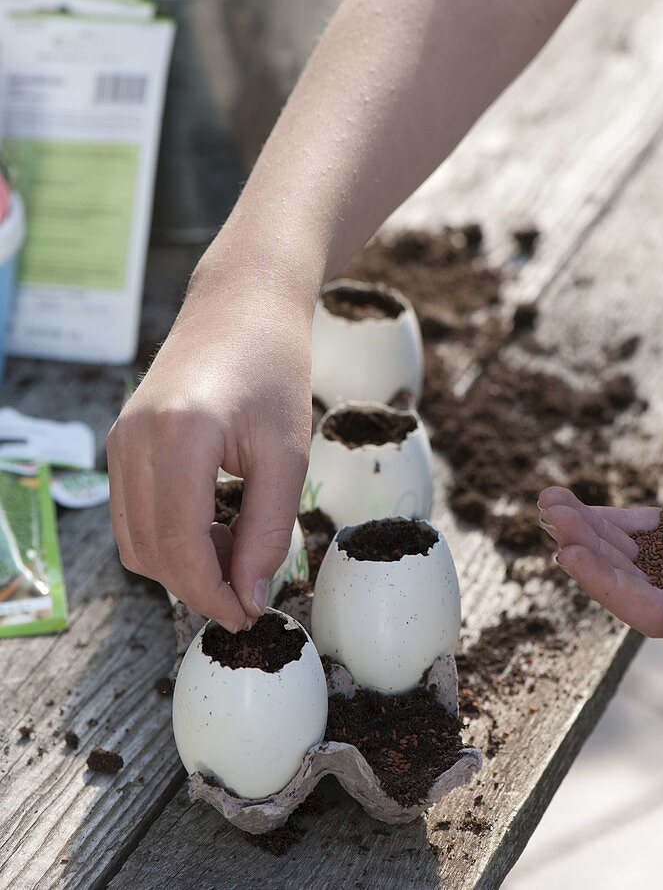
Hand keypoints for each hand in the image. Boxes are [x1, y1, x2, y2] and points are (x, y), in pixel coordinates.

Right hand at [107, 263, 313, 631]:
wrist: (243, 304)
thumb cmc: (274, 368)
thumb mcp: (288, 454)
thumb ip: (269, 531)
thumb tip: (251, 599)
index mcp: (179, 436)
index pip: (180, 547)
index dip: (214, 594)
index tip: (250, 614)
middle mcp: (134, 439)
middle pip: (151, 552)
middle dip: (199, 585)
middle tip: (251, 587)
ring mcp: (120, 439)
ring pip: (134, 540)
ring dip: (182, 564)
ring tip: (239, 546)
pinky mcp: (120, 440)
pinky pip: (132, 513)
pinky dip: (168, 536)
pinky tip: (215, 524)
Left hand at [537, 467, 662, 658]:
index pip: (641, 607)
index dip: (600, 582)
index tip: (567, 553)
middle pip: (624, 573)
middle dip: (583, 544)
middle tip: (549, 516)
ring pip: (626, 546)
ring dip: (587, 527)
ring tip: (550, 501)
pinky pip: (643, 525)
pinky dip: (610, 517)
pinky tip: (574, 505)